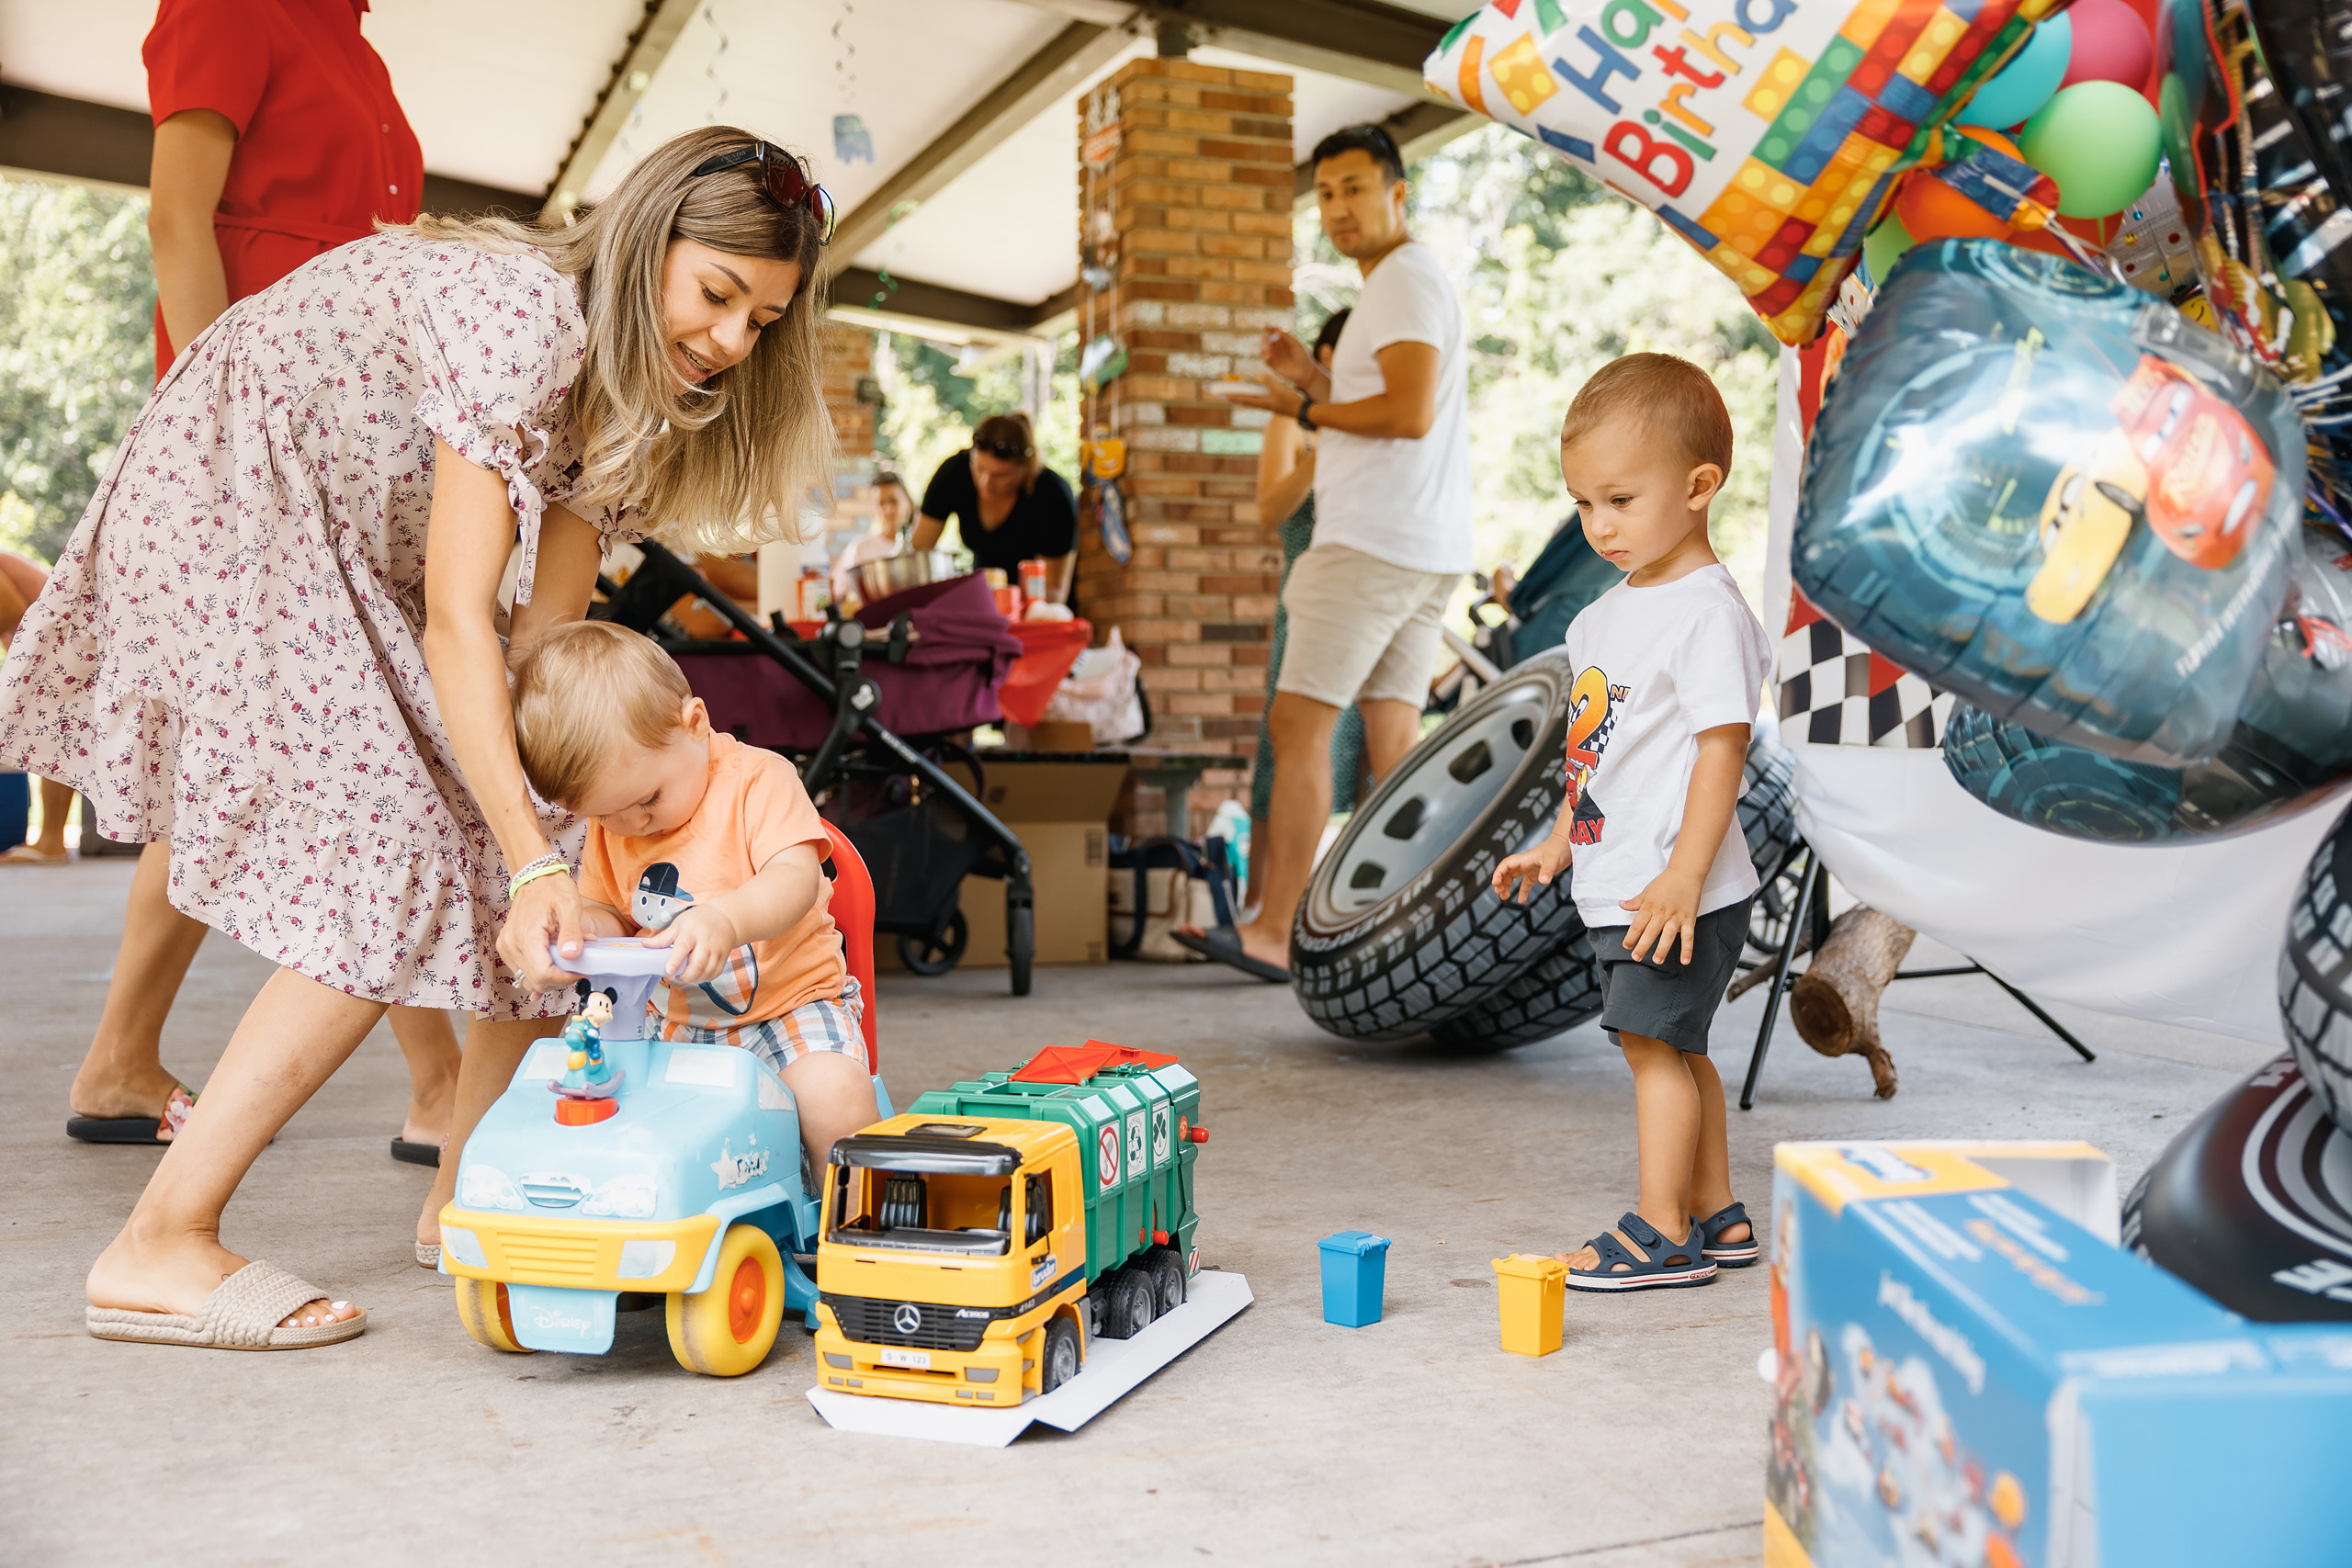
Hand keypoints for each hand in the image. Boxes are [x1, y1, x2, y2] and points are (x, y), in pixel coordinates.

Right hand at [497, 869, 586, 992]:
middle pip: (536, 980)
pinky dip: (540, 971)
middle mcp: (511, 944)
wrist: (535, 878)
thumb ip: (572, 931)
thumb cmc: (553, 889)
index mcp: (526, 935)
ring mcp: (507, 947)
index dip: (564, 978)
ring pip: (529, 979)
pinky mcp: (507, 948)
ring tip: (564, 960)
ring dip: (550, 976)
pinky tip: (553, 964)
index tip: (580, 971)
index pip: (543, 974)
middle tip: (576, 966)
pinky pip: (523, 971)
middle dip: (559, 979)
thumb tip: (571, 955)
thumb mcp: (569, 905)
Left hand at [644, 902, 743, 984]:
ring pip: (707, 972)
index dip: (675, 960)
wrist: (724, 917)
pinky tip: (697, 975)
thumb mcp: (678, 924)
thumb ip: (663, 938)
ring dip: (694, 979)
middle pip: (697, 964)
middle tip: (676, 977)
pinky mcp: (724, 957)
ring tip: (685, 976)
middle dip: (685, 976)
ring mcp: (717, 950)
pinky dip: (705, 979)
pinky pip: (715, 973)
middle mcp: (706, 941)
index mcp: (691, 931)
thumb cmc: (698, 920)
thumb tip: (645, 944)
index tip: (669, 970)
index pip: (683, 947)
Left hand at [1222, 374, 1302, 417]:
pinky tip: (1257, 391)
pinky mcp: (1275, 403)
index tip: (1224, 395)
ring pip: (1253, 401)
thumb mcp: (1279, 389)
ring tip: (1238, 393)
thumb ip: (1269, 381)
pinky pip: (1261, 399)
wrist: (1302, 410)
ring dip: (1245, 397)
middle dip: (1237, 397)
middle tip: (1227, 394)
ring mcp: (1269, 405)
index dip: (1234, 397)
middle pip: (1247, 401)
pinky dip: (1255, 395)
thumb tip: (1261, 375)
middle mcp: (1264, 405)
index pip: (1245, 400)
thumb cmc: (1290, 401)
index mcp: (1263, 403)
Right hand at [1260, 327, 1312, 386]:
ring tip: (1267, 346)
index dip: (1269, 328)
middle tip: (1265, 337)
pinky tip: (1269, 355)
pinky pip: (1266, 360)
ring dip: (1264, 347)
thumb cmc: (1301, 355)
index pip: (1273, 332)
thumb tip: (1277, 328)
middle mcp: (1276, 347)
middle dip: (1265, 339)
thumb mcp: (1295, 344)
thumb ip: (1286, 336)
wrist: (1305, 370)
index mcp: (1281, 339)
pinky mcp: (1273, 365)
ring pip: (1264, 350)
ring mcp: (1274, 356)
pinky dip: (1266, 357)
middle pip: (1267, 340)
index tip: (1266, 326)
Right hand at [1492, 835, 1571, 903]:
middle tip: (1499, 892)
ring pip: (1513, 877)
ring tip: (1505, 896)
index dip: (1498, 873)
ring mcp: (1530, 868)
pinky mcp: (1536, 873)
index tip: (1495, 882)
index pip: (1506, 865)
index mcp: (1525, 859)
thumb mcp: (1553, 860)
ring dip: (1507, 886)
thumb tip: (1543, 881)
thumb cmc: (1559, 848)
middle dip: (1500, 882)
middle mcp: (1525, 863)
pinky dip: (1522, 891)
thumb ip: (1547, 870)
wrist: (1566, 844)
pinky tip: (1522, 900)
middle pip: (1506, 872)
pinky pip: (1525, 883)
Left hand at [1620, 869, 1702, 964]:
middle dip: (1642, 946)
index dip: (1631, 936)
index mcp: (1649, 906)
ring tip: (1657, 960)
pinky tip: (1685, 960)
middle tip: (1636, 957)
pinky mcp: (1689, 919)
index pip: (1637, 924)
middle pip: (1650, 932)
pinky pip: (1688, 936)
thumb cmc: (1665, 882)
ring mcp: (1676, 917)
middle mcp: (1662, 913)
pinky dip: (1687, 949)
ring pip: (1668, 936)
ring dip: (1662, 949)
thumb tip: (1621, 905)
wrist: (1685, 873)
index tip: (1626, 945)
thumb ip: (1635, 902)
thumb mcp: (1647, 891)